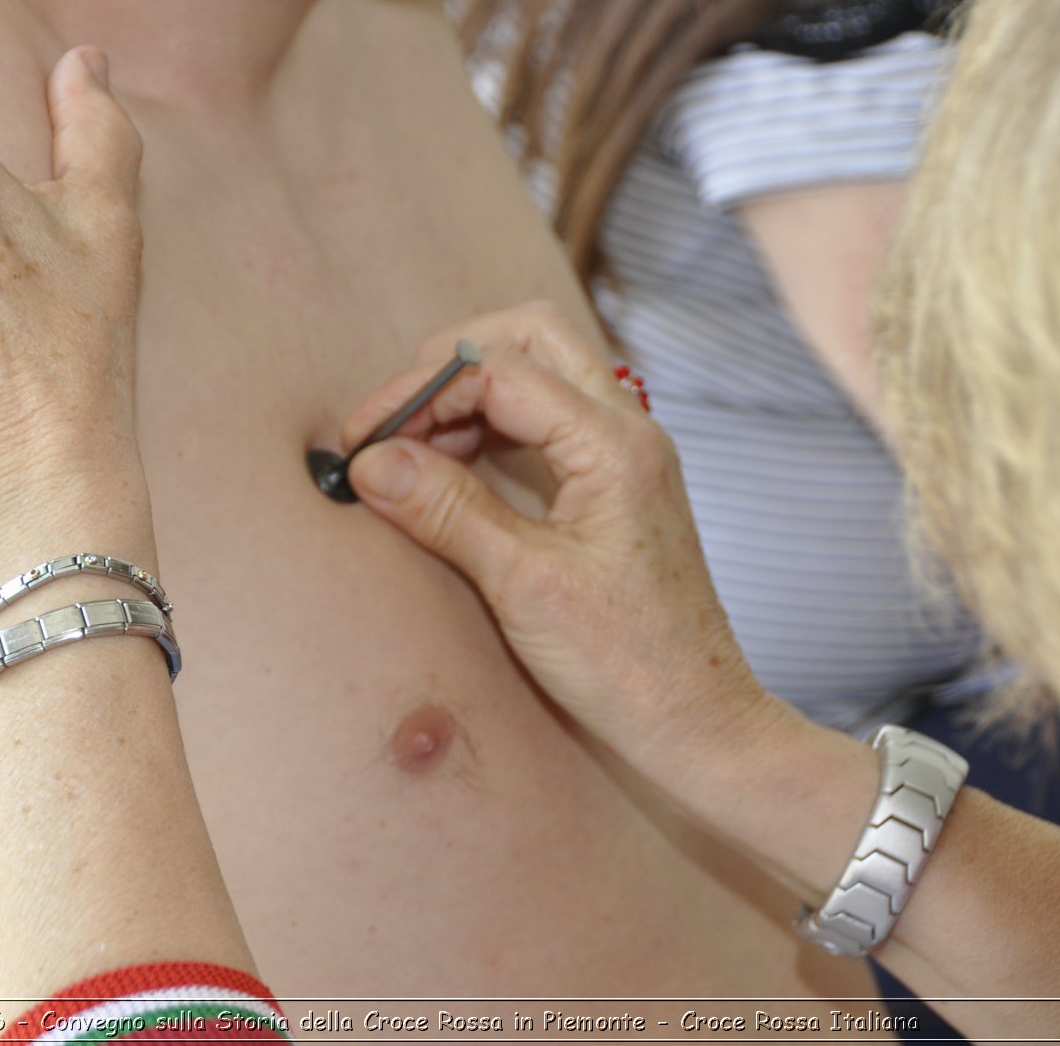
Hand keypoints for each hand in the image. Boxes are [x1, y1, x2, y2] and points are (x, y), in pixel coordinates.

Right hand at [340, 302, 775, 756]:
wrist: (694, 721)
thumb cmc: (627, 663)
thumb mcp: (522, 584)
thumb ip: (446, 511)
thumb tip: (372, 463)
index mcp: (613, 444)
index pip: (500, 369)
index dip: (420, 393)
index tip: (364, 438)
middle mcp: (627, 432)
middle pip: (530, 338)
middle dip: (449, 365)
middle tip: (393, 423)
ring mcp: (623, 455)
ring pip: (539, 372)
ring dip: (468, 397)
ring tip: (413, 457)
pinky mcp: (612, 485)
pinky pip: (546, 422)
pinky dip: (492, 429)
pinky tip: (452, 473)